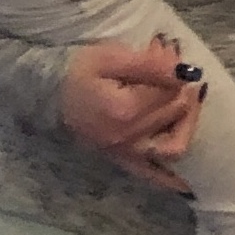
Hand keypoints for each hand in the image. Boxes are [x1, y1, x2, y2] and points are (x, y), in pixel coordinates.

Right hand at [58, 35, 200, 193]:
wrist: (47, 93)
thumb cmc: (77, 71)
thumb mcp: (111, 57)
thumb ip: (151, 65)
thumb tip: (186, 71)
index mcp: (123, 110)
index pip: (170, 92)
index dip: (174, 70)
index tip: (168, 53)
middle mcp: (126, 138)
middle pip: (174, 113)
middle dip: (182, 88)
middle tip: (174, 71)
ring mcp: (124, 152)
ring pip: (174, 145)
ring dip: (187, 122)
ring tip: (186, 102)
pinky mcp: (120, 160)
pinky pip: (153, 176)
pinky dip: (172, 177)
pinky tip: (188, 181)